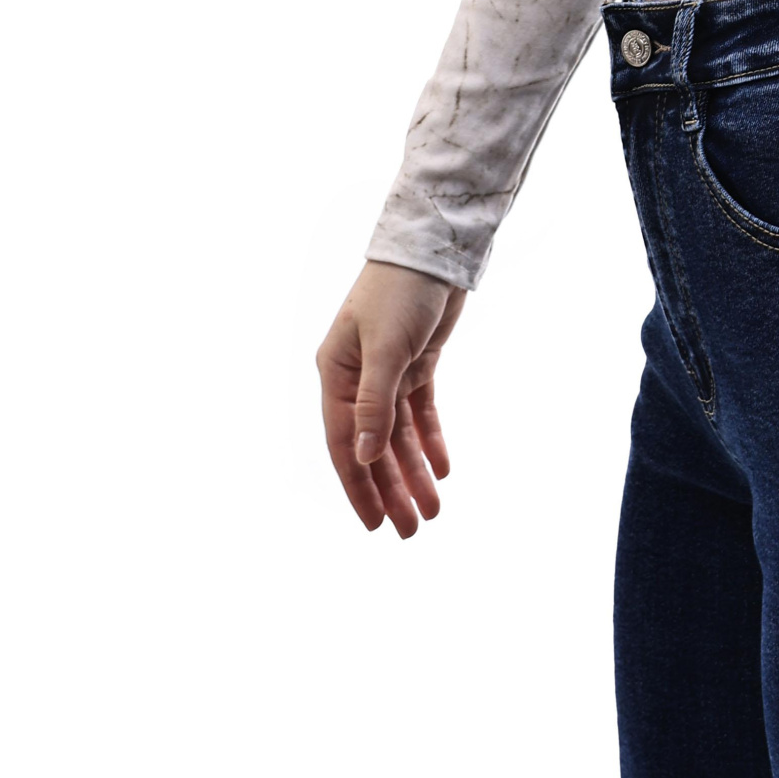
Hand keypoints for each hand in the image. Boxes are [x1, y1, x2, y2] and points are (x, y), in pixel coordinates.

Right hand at [315, 261, 465, 536]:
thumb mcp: (385, 348)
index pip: (344, 443)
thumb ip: (374, 403)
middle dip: (391, 489)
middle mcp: (356, 377)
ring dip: (414, 472)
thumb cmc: (399, 290)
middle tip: (410, 530)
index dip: (358, 486)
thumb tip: (365, 457)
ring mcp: (387, 371)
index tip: (373, 524)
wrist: (434, 248)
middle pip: (373, 446)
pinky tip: (443, 468)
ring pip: (398, 435)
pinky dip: (430, 440)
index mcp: (336, 374)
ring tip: (432, 509)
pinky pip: (420, 412)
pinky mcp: (416, 362)